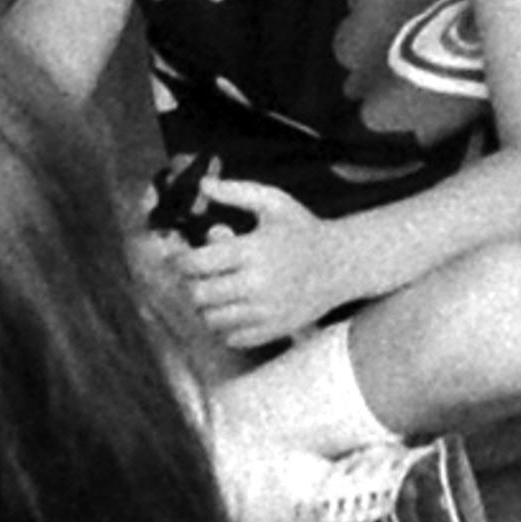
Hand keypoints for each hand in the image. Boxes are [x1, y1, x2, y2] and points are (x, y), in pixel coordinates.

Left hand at [172, 177, 346, 355]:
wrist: (340, 263)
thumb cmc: (302, 228)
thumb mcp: (274, 202)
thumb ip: (237, 192)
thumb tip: (203, 184)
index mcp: (254, 250)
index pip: (198, 263)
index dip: (180, 260)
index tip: (180, 257)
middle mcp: (257, 284)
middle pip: (199, 294)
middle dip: (192, 283)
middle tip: (199, 273)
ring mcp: (264, 312)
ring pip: (211, 319)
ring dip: (207, 305)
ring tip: (217, 288)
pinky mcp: (271, 331)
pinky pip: (230, 337)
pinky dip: (225, 325)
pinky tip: (235, 306)